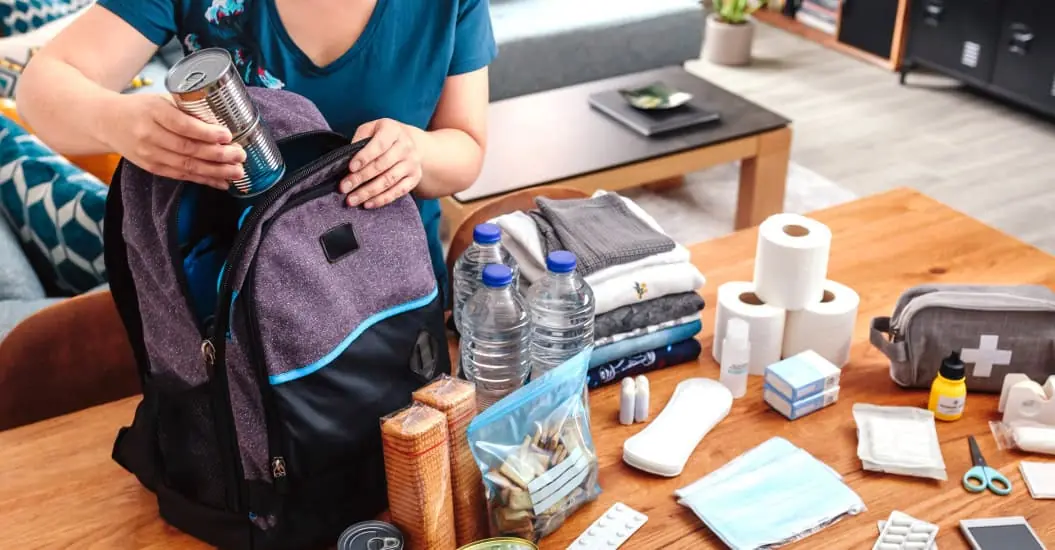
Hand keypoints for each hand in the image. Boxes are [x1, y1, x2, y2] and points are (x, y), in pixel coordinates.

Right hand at [101, 94, 245, 188]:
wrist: (106, 122)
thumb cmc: (141, 108)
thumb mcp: (160, 100)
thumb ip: (186, 108)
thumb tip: (223, 117)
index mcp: (153, 112)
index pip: (183, 125)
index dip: (206, 133)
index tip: (227, 135)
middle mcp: (149, 135)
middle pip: (188, 149)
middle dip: (218, 155)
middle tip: (240, 155)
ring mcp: (149, 154)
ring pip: (187, 166)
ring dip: (215, 171)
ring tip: (237, 172)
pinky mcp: (152, 167)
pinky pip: (181, 176)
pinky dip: (204, 180)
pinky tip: (222, 182)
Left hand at [341, 118, 422, 208]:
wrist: (412, 143)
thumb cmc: (385, 136)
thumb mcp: (372, 128)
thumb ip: (360, 139)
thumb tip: (346, 158)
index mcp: (393, 131)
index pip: (379, 145)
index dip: (364, 157)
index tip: (350, 168)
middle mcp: (406, 147)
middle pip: (382, 165)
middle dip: (360, 178)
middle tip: (344, 188)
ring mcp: (412, 163)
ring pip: (389, 181)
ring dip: (369, 192)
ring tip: (352, 199)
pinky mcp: (414, 178)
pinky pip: (398, 191)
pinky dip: (382, 199)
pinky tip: (368, 203)